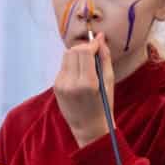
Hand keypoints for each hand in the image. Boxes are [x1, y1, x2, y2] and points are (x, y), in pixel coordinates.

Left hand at [53, 32, 114, 147]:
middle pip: (73, 52)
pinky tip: (80, 74)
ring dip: (77, 55)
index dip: (91, 44)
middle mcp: (71, 83)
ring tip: (88, 63)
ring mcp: (61, 85)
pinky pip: (63, 67)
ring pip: (66, 57)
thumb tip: (101, 37)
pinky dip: (72, 65)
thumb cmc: (103, 105)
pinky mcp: (55, 86)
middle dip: (84, 48)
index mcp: (87, 83)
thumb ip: (105, 58)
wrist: (88, 127)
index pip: (84, 52)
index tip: (98, 43)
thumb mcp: (109, 82)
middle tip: (94, 52)